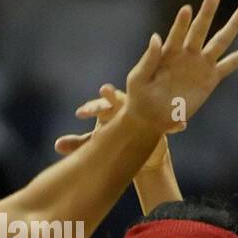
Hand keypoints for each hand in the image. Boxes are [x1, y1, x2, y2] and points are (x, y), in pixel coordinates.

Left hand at [54, 84, 170, 170]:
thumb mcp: (97, 144)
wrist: (137, 145)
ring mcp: (145, 111)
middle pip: (119, 100)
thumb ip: (77, 144)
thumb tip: (56, 146)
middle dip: (114, 96)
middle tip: (104, 91)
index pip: (99, 106)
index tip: (80, 113)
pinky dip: (176, 124)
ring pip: (147, 107)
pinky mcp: (161, 120)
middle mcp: (127, 106)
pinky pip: (169, 121)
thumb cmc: (114, 139)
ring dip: (151, 105)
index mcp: (110, 109)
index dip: (91, 108)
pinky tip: (181, 125)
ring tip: (146, 105)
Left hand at [120, 0, 237, 135]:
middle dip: (208, 11)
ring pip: (220, 41)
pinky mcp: (211, 78)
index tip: (187, 9)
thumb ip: (148, 59)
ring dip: (233, 24)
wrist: (151, 116)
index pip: (177, 33)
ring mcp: (201, 64)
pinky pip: (231, 64)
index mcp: (168, 52)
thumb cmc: (140, 95)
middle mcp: (187, 54)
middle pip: (200, 28)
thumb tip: (155, 37)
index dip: (182, 22)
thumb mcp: (138, 79)